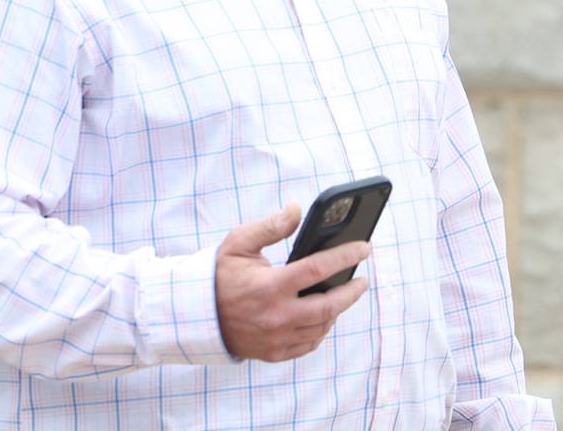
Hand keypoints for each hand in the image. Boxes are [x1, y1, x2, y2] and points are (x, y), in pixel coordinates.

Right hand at [215, 203, 370, 361]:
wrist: (197, 315)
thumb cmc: (220, 274)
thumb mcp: (239, 242)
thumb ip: (270, 226)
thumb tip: (297, 209)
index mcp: (269, 286)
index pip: (318, 269)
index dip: (346, 256)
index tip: (364, 248)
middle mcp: (276, 316)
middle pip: (329, 306)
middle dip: (352, 291)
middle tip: (362, 279)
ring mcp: (276, 338)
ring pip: (322, 327)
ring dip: (337, 310)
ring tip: (343, 293)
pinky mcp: (274, 353)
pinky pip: (308, 344)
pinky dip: (321, 329)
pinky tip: (323, 316)